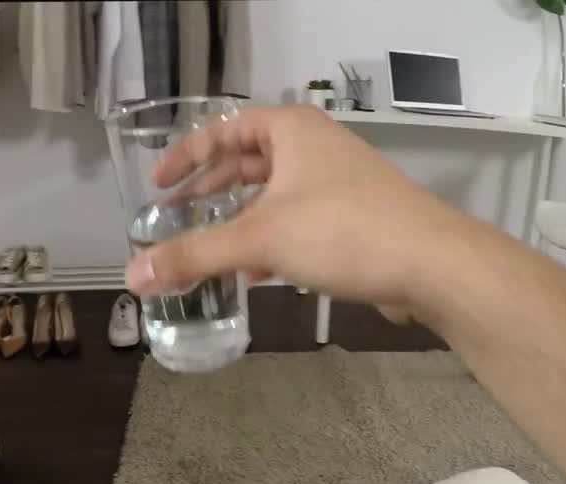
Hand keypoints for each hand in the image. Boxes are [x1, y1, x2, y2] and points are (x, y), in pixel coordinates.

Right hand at [123, 105, 469, 320]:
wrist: (432, 264)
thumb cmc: (345, 232)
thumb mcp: (260, 240)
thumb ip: (195, 254)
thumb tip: (134, 273)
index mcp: (292, 131)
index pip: (225, 129)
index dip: (187, 154)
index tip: (159, 183)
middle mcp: (316, 148)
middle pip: (249, 162)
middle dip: (211, 192)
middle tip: (177, 217)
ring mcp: (339, 183)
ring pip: (275, 196)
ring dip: (240, 222)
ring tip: (209, 248)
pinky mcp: (355, 219)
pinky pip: (299, 222)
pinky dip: (270, 241)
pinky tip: (255, 273)